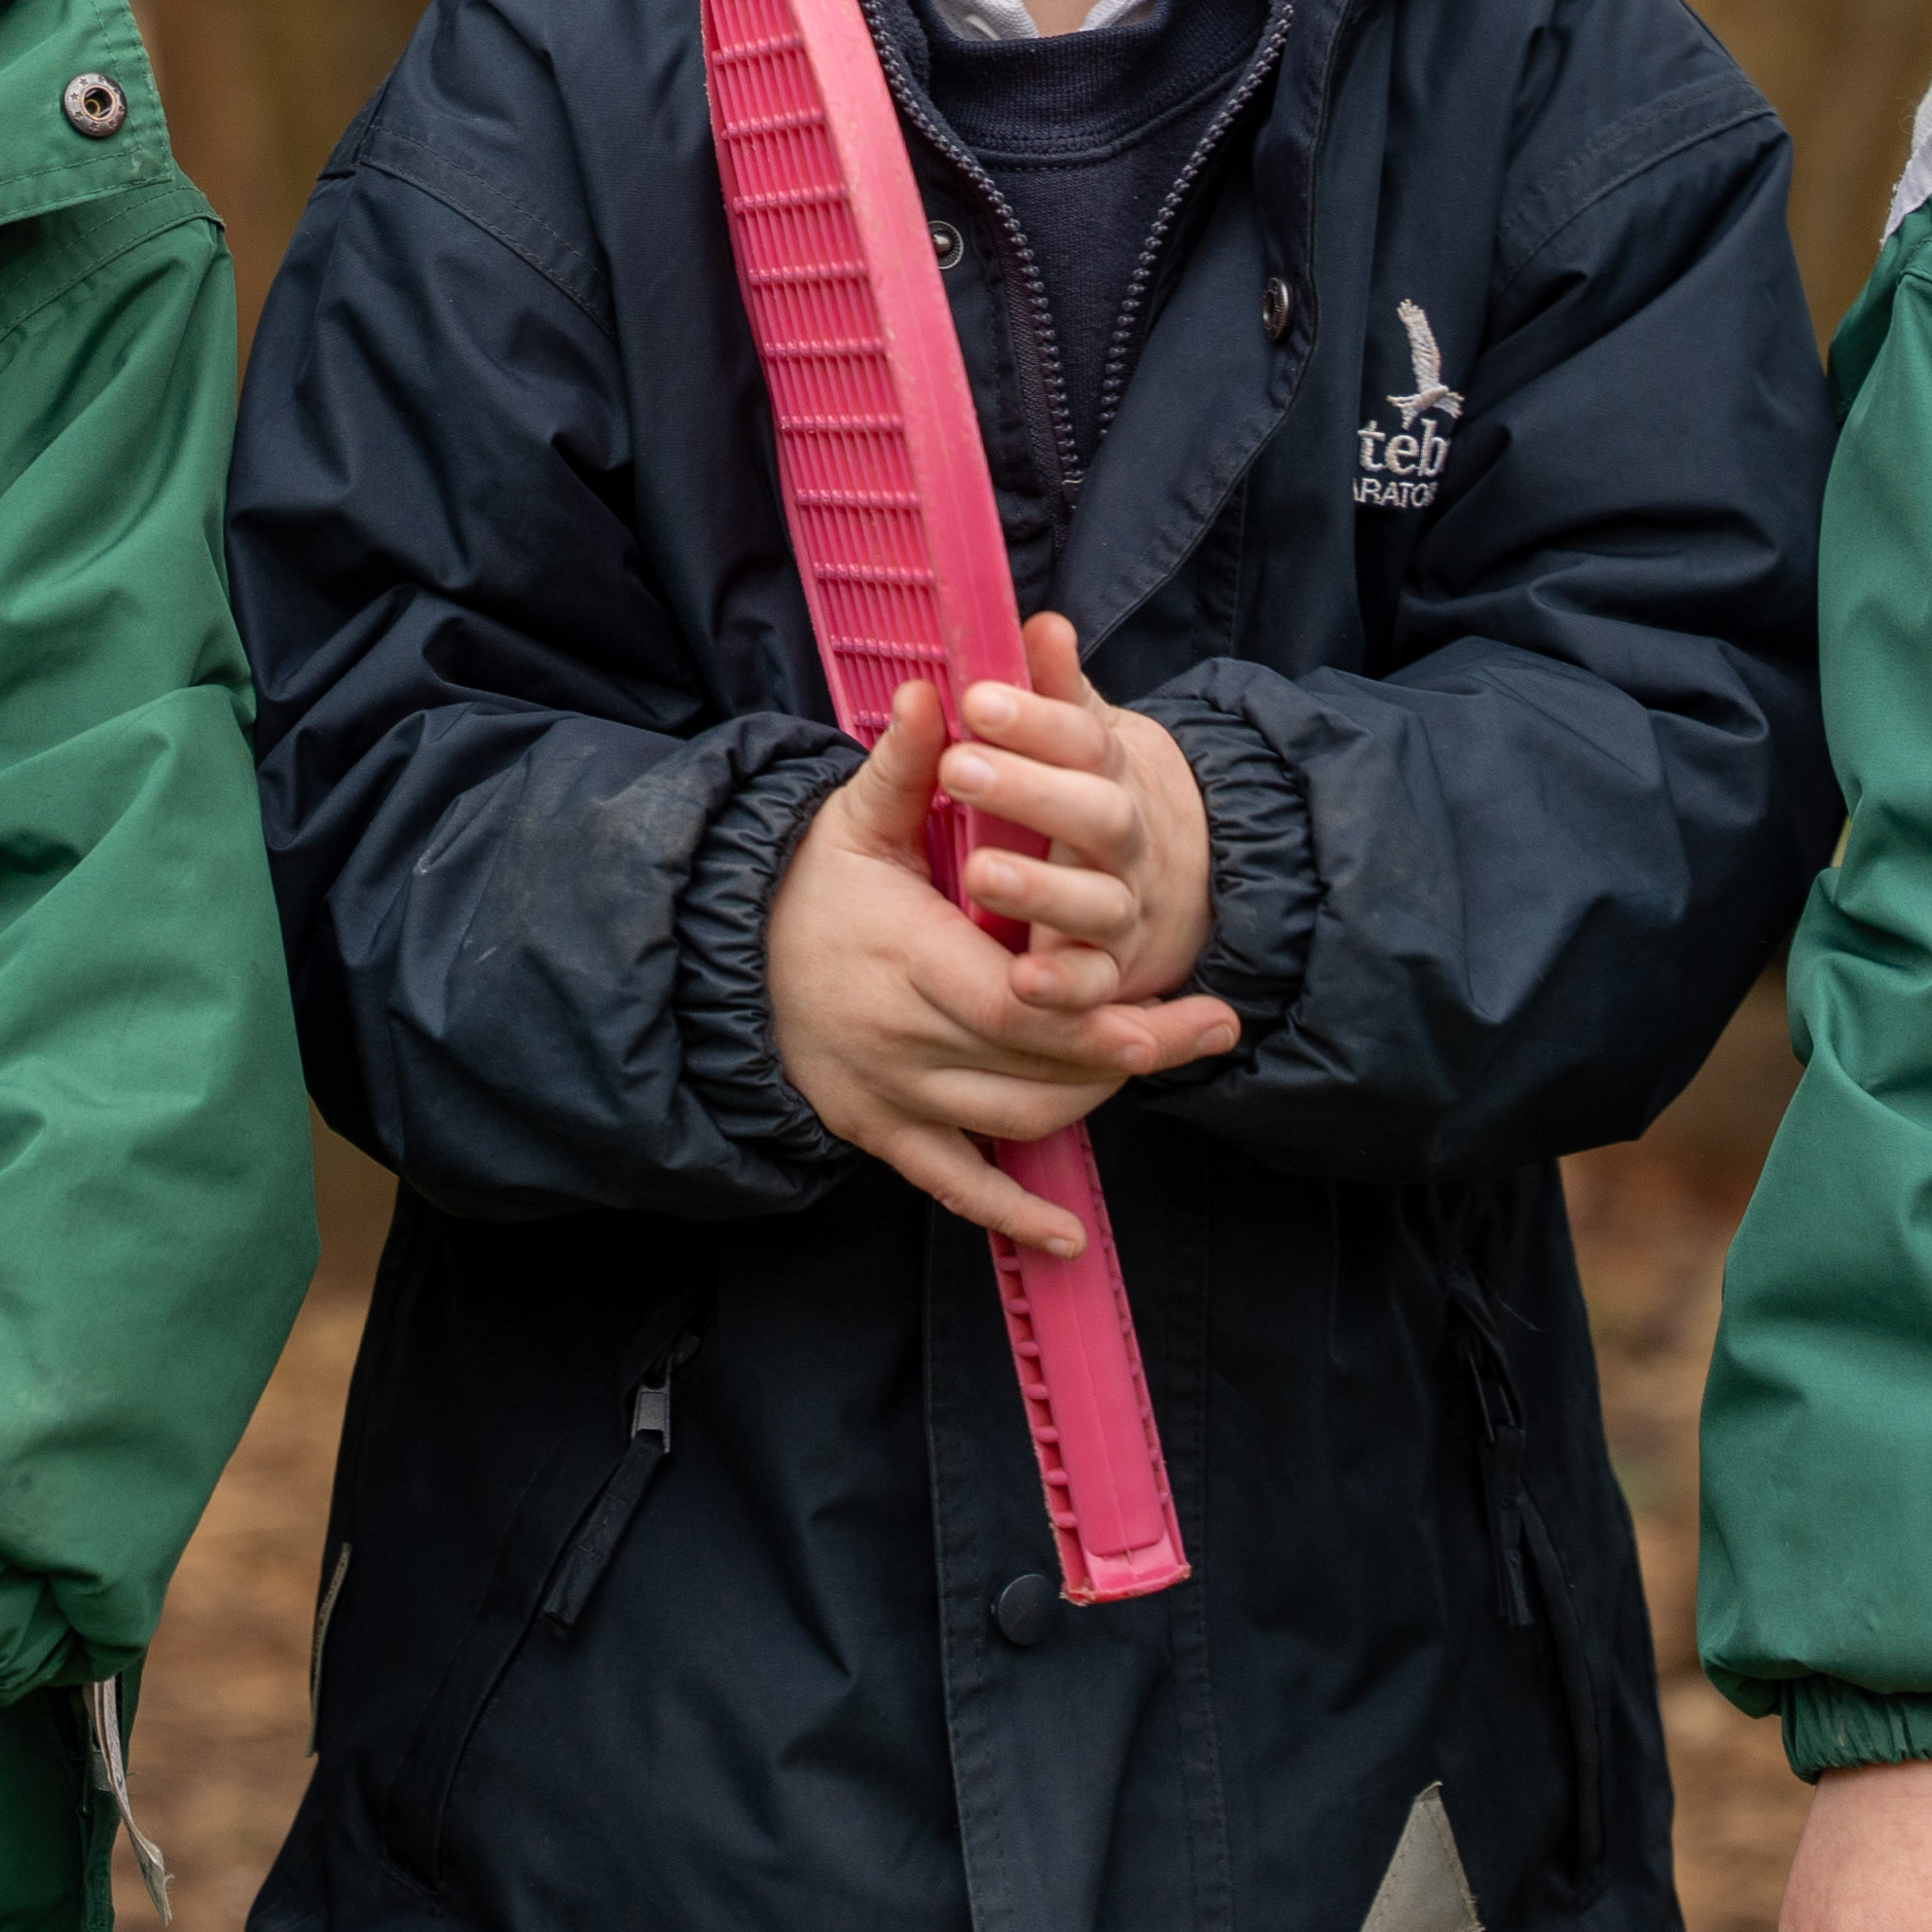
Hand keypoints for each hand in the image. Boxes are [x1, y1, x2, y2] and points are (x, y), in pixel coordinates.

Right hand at [766, 666, 1240, 1255]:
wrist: (719, 964)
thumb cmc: (803, 884)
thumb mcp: (849, 819)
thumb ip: (901, 764)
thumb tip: (934, 693)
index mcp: (901, 958)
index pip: (1012, 1003)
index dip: (1090, 1017)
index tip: (1165, 1011)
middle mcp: (898, 1038)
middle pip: (1032, 1064)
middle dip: (1128, 1052)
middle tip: (1211, 1027)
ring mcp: (889, 1095)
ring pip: (1013, 1119)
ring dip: (1092, 1100)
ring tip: (1162, 1059)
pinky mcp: (879, 1133)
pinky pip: (952, 1186)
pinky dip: (1011, 1214)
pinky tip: (1069, 1237)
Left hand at [941, 615, 1218, 1013]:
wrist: (1179, 880)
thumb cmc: (1100, 793)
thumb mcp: (1086, 736)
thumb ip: (1057, 689)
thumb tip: (1042, 622)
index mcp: (1111, 770)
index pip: (1083, 738)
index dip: (1034, 719)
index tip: (976, 700)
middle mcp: (1124, 838)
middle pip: (1094, 813)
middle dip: (1029, 791)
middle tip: (961, 768)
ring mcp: (1123, 905)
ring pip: (1095, 900)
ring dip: (1041, 889)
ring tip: (979, 871)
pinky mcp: (1114, 971)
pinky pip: (1094, 985)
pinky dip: (1065, 986)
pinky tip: (1022, 980)